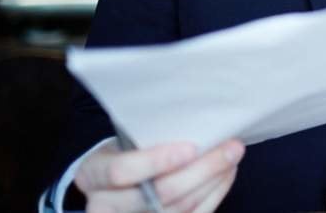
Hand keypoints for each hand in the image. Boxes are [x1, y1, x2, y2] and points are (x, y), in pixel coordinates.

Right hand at [75, 138, 243, 212]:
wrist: (112, 185)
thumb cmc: (125, 152)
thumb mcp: (123, 139)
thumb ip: (148, 137)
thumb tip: (198, 122)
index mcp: (93, 175)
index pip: (121, 171)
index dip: (157, 161)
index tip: (191, 147)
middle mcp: (105, 207)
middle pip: (158, 195)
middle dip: (202, 170)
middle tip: (232, 147)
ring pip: (180, 209)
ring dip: (213, 181)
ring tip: (232, 157)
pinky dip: (214, 195)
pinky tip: (226, 174)